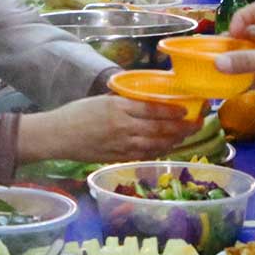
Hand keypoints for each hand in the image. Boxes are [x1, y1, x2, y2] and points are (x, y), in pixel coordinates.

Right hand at [24, 95, 201, 162]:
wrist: (56, 136)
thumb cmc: (75, 113)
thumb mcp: (100, 98)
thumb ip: (122, 99)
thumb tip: (142, 97)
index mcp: (118, 107)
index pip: (153, 109)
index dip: (173, 111)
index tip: (188, 109)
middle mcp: (123, 126)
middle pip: (160, 128)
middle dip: (182, 127)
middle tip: (198, 123)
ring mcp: (121, 144)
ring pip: (156, 144)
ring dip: (174, 140)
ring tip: (186, 135)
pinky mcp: (118, 157)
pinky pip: (144, 154)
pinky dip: (159, 150)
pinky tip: (167, 146)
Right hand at [215, 3, 254, 106]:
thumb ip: (245, 60)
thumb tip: (217, 62)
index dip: (240, 18)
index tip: (233, 33)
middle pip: (248, 35)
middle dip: (234, 44)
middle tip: (221, 56)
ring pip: (250, 55)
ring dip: (238, 62)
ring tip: (226, 72)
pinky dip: (246, 78)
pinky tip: (238, 86)